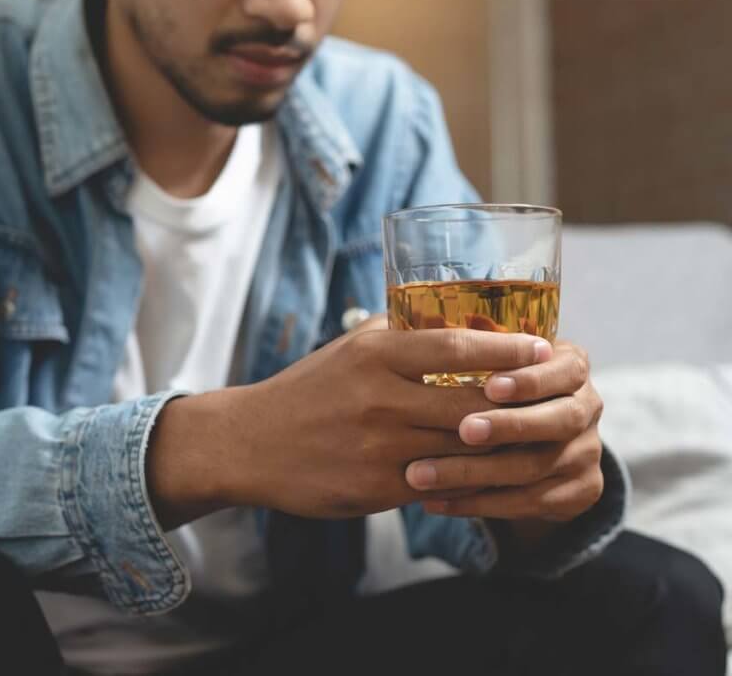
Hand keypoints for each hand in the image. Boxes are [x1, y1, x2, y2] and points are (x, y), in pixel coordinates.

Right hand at [148, 319, 551, 527]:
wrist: (251, 443)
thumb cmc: (306, 391)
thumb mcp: (347, 351)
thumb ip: (397, 336)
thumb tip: (453, 317)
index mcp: (373, 356)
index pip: (455, 347)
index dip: (506, 349)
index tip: (543, 348)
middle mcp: (378, 399)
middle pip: (470, 402)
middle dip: (518, 402)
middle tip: (555, 397)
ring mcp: (377, 447)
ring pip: (460, 448)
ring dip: (501, 445)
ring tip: (536, 436)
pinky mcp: (374, 488)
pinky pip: (438, 483)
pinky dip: (467, 478)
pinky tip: (490, 473)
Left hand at [405, 341, 604, 523]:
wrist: (521, 443)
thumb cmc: (487, 386)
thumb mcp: (483, 359)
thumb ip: (464, 344)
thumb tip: (408, 322)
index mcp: (570, 366)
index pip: (566, 369)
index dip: (531, 379)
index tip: (490, 385)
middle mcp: (586, 408)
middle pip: (558, 420)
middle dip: (508, 426)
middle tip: (463, 430)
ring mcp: (586, 453)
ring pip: (533, 468)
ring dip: (473, 472)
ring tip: (420, 474)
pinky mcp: (579, 493)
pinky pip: (526, 504)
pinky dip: (476, 504)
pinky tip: (434, 501)